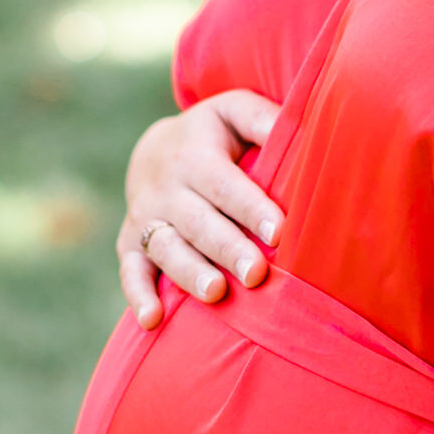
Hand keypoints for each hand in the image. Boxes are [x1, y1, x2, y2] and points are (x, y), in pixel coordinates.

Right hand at [118, 90, 284, 328]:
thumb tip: (304, 131)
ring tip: (216, 293)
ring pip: (167, 249)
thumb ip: (263, 119)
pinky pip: (131, 271)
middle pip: (200, 223)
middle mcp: (166, 189)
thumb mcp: (234, 112)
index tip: (278, 232)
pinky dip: (138, 296)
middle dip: (228, 249)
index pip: (226, 185)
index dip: (252, 208)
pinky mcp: (130, 245)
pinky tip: (153, 320)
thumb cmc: (213, 135)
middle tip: (256, 274)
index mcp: (195, 155)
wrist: (153, 150)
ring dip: (189, 273)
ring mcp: (146, 219)